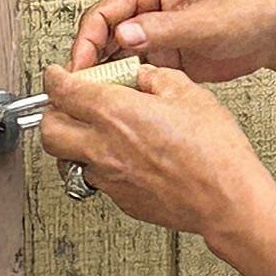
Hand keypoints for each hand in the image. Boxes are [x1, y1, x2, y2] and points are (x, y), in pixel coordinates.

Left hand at [38, 62, 272, 245]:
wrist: (226, 200)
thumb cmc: (215, 152)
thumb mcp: (189, 93)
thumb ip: (156, 79)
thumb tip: (143, 78)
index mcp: (117, 114)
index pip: (64, 92)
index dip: (54, 79)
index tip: (56, 75)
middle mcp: (104, 148)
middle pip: (50, 131)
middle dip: (52, 113)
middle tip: (65, 104)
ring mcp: (110, 178)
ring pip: (67, 160)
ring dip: (72, 142)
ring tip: (90, 132)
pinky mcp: (122, 200)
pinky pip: (95, 179)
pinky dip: (98, 165)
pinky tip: (120, 157)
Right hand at [70, 0, 275, 84]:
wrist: (273, 29)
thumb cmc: (246, 9)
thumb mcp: (204, 21)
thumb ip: (163, 28)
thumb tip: (125, 35)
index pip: (101, 14)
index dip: (85, 43)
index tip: (80, 69)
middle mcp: (145, 10)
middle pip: (101, 37)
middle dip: (91, 64)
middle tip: (84, 91)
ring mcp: (153, 34)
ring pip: (114, 57)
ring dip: (106, 77)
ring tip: (100, 101)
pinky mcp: (163, 55)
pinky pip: (134, 72)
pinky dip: (126, 86)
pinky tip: (124, 101)